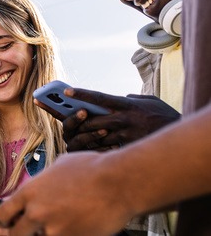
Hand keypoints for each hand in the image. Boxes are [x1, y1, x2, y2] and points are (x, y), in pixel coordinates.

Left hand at [0, 152, 132, 234]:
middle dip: (18, 233)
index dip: (4, 218)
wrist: (118, 182)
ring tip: (56, 225)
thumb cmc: (92, 169)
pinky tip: (72, 228)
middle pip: (14, 233)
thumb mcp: (57, 168)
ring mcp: (54, 229)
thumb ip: (42, 183)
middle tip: (26, 230)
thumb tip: (36, 188)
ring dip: (43, 234)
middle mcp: (37, 212)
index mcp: (30, 192)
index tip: (9, 220)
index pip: (3, 212)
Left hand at [56, 88, 179, 150]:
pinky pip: (104, 149)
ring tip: (73, 133)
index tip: (66, 90)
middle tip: (63, 117)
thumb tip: (120, 97)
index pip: (98, 97)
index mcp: (125, 105)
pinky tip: (88, 146)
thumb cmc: (163, 116)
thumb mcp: (148, 101)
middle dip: (74, 120)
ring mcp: (123, 136)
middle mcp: (122, 119)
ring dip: (82, 136)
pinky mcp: (125, 149)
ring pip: (94, 136)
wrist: (178, 138)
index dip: (81, 93)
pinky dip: (94, 147)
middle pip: (90, 120)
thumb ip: (130, 98)